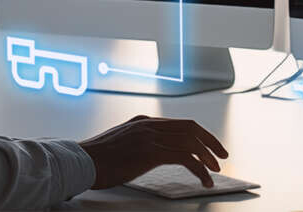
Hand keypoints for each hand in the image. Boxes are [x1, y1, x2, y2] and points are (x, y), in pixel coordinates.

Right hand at [78, 115, 228, 188]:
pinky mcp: (150, 152)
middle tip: (222, 155)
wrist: (81, 161)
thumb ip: (138, 143)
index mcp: (142, 122)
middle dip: (210, 141)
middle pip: (190, 127)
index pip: (179, 123)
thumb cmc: (96, 158)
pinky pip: (185, 158)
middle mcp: (148, 125)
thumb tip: (153, 154)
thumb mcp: (120, 144)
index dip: (199, 134)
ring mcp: (149, 136)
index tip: (209, 146)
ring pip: (191, 141)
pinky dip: (200, 169)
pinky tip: (204, 180)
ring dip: (207, 157)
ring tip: (216, 171)